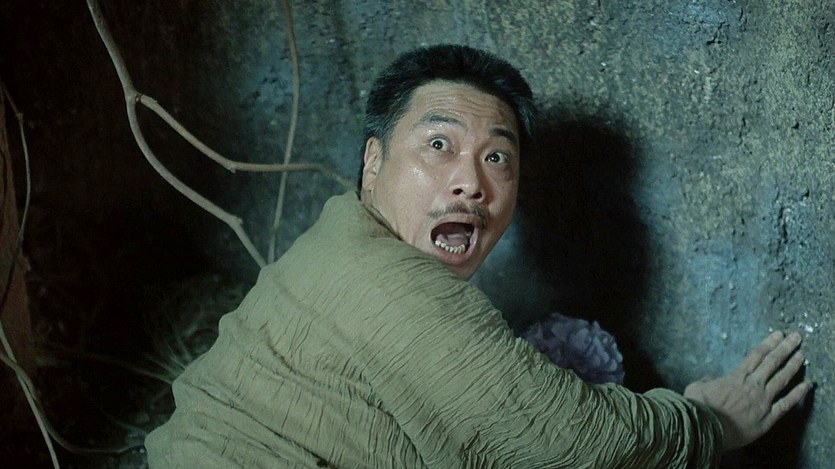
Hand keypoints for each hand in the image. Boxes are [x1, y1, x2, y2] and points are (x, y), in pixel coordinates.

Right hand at [683, 330, 812, 450]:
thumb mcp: (696, 387)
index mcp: (736, 376)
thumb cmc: (699, 408)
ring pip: (782, 379)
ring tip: (802, 355)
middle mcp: (753, 385)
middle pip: (772, 362)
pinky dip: (798, 393)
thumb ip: (706, 380)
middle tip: (796, 337)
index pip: (756, 355)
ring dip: (793, 366)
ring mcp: (763, 400)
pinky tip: (807, 385)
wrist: (707, 430)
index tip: (778, 334)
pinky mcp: (768, 417)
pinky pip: (786, 403)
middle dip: (785, 348)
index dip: (768, 343)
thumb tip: (710, 379)